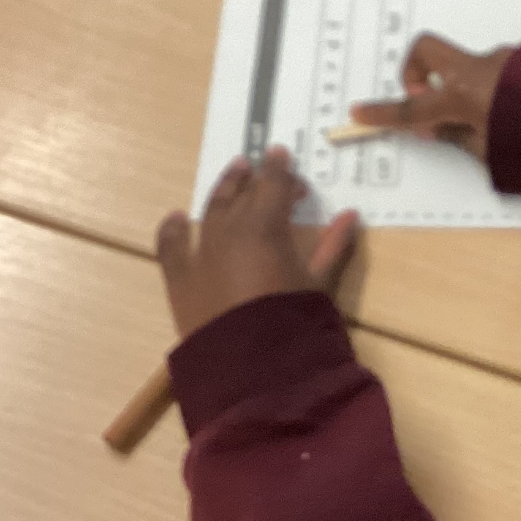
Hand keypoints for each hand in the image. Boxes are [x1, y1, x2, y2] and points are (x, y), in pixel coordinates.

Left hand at [155, 147, 360, 339]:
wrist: (252, 367)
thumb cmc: (292, 320)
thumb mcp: (319, 281)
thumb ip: (333, 245)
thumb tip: (350, 215)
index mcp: (265, 225)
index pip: (273, 183)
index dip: (280, 168)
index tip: (283, 154)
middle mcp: (229, 230)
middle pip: (242, 192)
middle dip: (256, 178)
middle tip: (263, 169)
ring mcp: (201, 252)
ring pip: (211, 210)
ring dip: (223, 191)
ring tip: (232, 178)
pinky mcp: (180, 278)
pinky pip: (170, 245)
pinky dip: (173, 228)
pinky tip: (176, 218)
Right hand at [350, 32, 512, 162]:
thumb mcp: (491, 153)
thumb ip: (457, 137)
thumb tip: (436, 127)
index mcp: (465, 95)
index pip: (414, 109)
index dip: (384, 114)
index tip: (359, 112)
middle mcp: (478, 68)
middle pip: (427, 51)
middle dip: (416, 72)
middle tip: (427, 100)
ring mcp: (502, 58)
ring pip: (466, 65)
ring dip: (465, 86)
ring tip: (489, 116)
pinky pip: (496, 69)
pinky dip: (492, 86)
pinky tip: (513, 108)